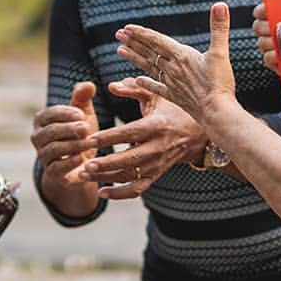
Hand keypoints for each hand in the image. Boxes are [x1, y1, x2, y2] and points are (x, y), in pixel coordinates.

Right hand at [31, 81, 99, 185]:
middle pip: (51, 131)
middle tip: (86, 127)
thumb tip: (89, 84)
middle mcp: (38, 138)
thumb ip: (83, 99)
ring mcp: (43, 156)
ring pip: (54, 149)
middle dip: (69, 129)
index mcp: (42, 120)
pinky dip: (70, 162)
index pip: (49, 114)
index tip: (82, 114)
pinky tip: (83, 158)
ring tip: (91, 142)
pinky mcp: (52, 173)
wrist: (82, 163)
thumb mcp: (83, 114)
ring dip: (74, 144)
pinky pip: (57, 168)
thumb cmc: (80, 132)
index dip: (65, 113)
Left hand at [78, 77, 205, 199]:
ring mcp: (157, 164)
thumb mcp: (157, 95)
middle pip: (130, 159)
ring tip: (83, 175)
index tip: (90, 139)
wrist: (196, 133)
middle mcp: (158, 148)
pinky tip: (100, 191)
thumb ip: (134, 89)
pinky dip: (119, 194)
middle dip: (107, 164)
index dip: (110, 137)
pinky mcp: (156, 175)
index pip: (131, 133)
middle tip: (86, 164)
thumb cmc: (173, 110)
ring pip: (130, 176)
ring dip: (106, 178)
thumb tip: (111, 87)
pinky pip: (137, 190)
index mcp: (157, 126)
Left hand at [115, 2, 235, 125]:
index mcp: (181, 55)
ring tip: (120, 50)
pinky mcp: (175, 97)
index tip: (127, 27)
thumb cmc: (219, 83)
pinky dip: (147, 83)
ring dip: (135, 58)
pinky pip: (158, 88)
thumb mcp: (220, 52)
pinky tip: (137, 80)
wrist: (216, 112)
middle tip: (118, 34)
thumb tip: (220, 4)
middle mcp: (172, 68)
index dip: (142, 33)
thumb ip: (219, 28)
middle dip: (133, 42)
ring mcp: (172, 83)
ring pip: (149, 67)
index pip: (157, 40)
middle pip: (149, 52)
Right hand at [254, 2, 280, 124]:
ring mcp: (275, 48)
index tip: (265, 10)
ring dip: (276, 42)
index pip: (265, 10)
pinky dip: (278, 56)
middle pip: (258, 25)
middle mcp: (278, 33)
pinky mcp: (275, 63)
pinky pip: (267, 57)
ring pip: (262, 42)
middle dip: (269, 26)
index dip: (262, 9)